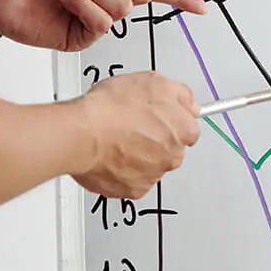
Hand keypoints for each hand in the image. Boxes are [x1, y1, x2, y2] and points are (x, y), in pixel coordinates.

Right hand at [72, 72, 200, 199]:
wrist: (82, 134)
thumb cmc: (111, 108)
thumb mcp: (152, 81)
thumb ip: (180, 94)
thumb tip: (189, 103)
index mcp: (183, 130)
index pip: (187, 128)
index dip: (168, 120)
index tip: (156, 117)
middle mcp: (173, 156)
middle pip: (169, 149)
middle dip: (153, 140)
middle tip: (130, 127)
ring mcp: (154, 174)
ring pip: (150, 165)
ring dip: (137, 156)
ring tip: (115, 140)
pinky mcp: (133, 190)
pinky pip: (132, 181)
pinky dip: (122, 172)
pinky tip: (109, 156)